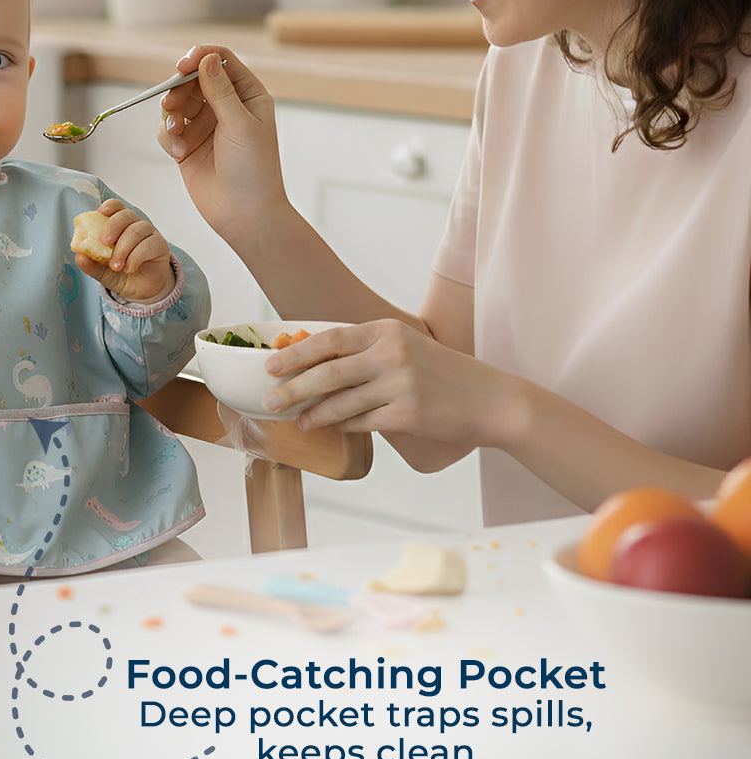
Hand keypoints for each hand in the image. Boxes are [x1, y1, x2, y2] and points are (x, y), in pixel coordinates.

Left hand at [71, 198, 173, 303]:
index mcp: (120, 226)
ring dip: (123, 248)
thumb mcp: (103, 272)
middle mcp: (135, 225)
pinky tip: (129, 268)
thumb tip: (79, 257)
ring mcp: (149, 234)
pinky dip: (136, 257)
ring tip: (116, 266)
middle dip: (113, 226)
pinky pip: (149, 245)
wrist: (142, 291)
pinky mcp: (160, 246)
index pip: (116, 207)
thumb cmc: (123, 275)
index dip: (109, 206)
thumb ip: (92, 265)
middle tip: (104, 242)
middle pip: (126, 215)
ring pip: (136, 231)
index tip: (100, 212)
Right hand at [156, 46, 289, 246]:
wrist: (245, 215)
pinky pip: (167, 128)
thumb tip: (207, 59)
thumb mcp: (241, 126)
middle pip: (192, 78)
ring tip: (176, 133)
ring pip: (176, 101)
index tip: (182, 66)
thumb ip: (221, 92)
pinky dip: (167, 136)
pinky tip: (177, 151)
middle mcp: (226, 106)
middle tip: (172, 104)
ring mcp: (205, 125)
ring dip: (170, 113)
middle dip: (178, 88)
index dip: (200, 57)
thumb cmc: (254, 171)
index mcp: (248, 95)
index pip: (221, 61)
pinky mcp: (187, 145)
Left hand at [261, 319, 520, 454]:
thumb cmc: (443, 375)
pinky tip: (327, 428)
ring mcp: (400, 383)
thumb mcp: (406, 348)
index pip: (331, 338)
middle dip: (293, 386)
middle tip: (269, 398)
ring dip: (312, 413)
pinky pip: (361, 422)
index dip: (297, 352)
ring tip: (295, 421)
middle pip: (328, 370)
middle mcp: (392, 352)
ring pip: (341, 401)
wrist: (489, 399)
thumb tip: (315, 365)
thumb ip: (368, 352)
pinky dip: (341, 426)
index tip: (270, 363)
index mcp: (387, 330)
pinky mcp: (407, 413)